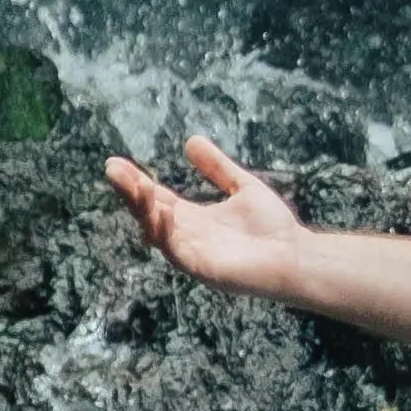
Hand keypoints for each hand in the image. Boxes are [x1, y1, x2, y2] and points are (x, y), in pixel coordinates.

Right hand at [103, 132, 306, 296]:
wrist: (298, 255)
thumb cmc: (273, 228)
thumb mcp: (242, 187)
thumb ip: (217, 167)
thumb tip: (190, 140)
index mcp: (193, 219)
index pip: (157, 197)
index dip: (136, 181)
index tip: (116, 162)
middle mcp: (187, 236)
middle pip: (149, 213)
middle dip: (130, 192)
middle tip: (112, 168)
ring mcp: (192, 254)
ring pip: (157, 231)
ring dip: (143, 208)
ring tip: (134, 184)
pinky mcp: (203, 269)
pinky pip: (176, 251)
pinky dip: (166, 232)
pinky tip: (160, 211)